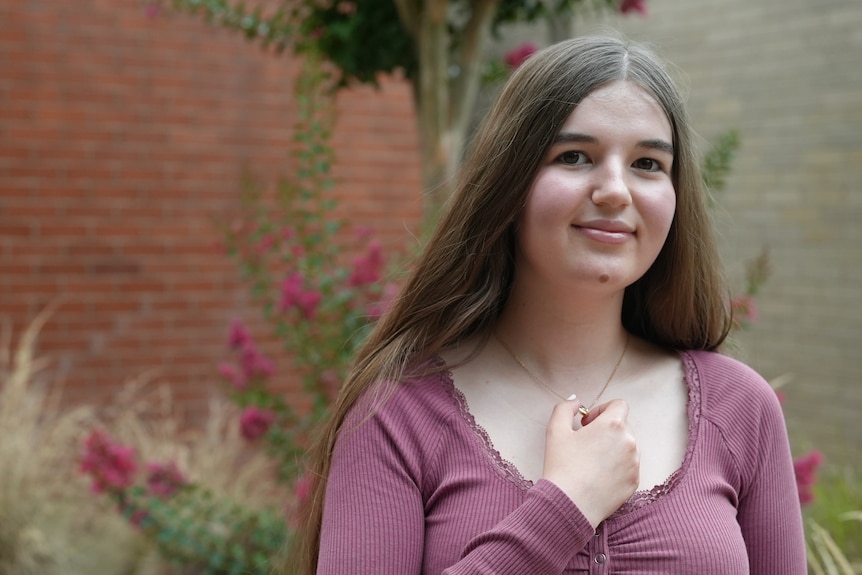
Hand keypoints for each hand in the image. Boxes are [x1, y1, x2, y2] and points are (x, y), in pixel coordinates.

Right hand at [541, 397, 638, 527]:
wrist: (569, 504)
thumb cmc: (561, 465)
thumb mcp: (555, 430)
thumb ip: (565, 408)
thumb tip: (576, 401)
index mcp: (613, 425)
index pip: (619, 405)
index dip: (602, 409)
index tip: (588, 423)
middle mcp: (630, 442)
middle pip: (624, 426)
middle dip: (607, 429)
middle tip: (586, 441)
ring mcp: (634, 464)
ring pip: (628, 446)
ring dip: (613, 447)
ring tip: (592, 460)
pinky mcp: (634, 482)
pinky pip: (629, 466)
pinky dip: (617, 466)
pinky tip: (598, 476)